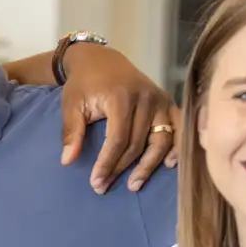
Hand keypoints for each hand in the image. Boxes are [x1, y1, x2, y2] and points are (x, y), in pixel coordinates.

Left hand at [58, 44, 179, 194]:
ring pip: (161, 139)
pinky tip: (169, 164)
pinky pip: (178, 127)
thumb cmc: (83, 84)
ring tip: (133, 184)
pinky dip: (176, 146)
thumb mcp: (71, 104)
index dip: (107, 164)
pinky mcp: (167, 101)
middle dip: (121, 169)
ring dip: (149, 165)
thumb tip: (67, 160)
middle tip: (104, 187)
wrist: (101, 60)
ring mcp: (160, 99)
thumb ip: (71, 131)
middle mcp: (146, 98)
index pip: (117, 139)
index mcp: (121, 97)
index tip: (96, 182)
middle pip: (137, 143)